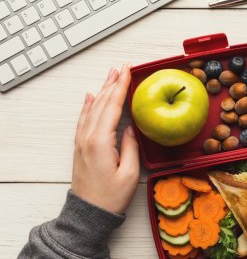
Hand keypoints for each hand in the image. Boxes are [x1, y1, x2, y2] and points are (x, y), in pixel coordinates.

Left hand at [71, 65, 139, 213]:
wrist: (89, 213)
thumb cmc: (111, 197)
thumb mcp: (130, 173)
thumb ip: (131, 146)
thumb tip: (130, 127)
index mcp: (101, 141)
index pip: (112, 106)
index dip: (121, 86)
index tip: (128, 71)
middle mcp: (88, 137)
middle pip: (101, 102)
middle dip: (112, 82)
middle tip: (122, 67)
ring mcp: (82, 141)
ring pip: (92, 108)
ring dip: (102, 90)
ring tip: (111, 75)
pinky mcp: (81, 147)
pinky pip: (84, 119)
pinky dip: (88, 105)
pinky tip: (91, 96)